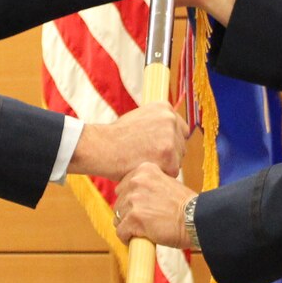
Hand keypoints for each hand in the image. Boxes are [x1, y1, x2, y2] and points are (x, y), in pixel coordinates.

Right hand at [68, 102, 187, 178]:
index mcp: (164, 108)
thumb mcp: (139, 118)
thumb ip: (157, 124)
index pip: (180, 130)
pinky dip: (159, 175)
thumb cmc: (115, 136)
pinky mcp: (168, 154)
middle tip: (148, 159)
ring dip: (164, 165)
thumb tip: (172, 135)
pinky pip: (172, 172)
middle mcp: (170, 118)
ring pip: (177, 160)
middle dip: (169, 155)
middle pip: (181, 146)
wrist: (100, 146)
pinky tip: (144, 169)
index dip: (170, 143)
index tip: (156, 150)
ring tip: (143, 162)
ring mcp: (170, 135)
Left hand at [114, 163, 196, 246]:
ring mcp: (134, 200)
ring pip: (118, 218)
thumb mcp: (165, 183)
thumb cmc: (185, 205)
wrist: (197, 219)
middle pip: (119, 203)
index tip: (141, 209)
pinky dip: (128, 238)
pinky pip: (121, 232)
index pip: (123, 187)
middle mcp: (136, 181)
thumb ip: (147, 185)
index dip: (130, 201)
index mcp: (144, 170)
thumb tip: (130, 196)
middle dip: (128, 214)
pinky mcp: (134, 218)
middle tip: (144, 222)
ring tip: (143, 231)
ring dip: (128, 226)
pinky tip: (140, 239)